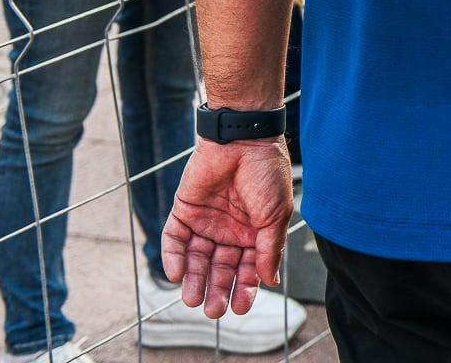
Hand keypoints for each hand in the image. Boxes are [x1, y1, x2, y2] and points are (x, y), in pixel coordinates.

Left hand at [162, 137, 292, 317]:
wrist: (242, 139)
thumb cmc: (267, 173)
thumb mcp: (276, 215)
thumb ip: (270, 248)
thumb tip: (269, 279)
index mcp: (254, 232)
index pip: (248, 267)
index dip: (245, 288)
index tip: (241, 307)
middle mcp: (229, 230)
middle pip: (220, 268)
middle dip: (217, 289)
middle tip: (214, 310)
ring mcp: (206, 221)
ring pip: (197, 258)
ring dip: (194, 280)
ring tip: (193, 299)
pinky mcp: (184, 210)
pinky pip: (175, 239)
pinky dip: (174, 256)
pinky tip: (178, 273)